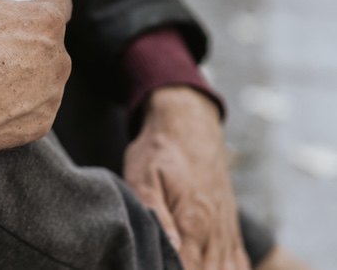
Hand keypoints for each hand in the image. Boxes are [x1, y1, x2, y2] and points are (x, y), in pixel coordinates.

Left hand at [124, 86, 249, 269]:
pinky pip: (238, 262)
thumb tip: (166, 248)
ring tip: (189, 267)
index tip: (156, 267)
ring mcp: (225, 232)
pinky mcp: (229, 228)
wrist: (189, 125)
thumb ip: (153, 212)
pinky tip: (213, 269)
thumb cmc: (159, 150)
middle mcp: (213, 233)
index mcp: (192, 223)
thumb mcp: (143, 176)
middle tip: (164, 266)